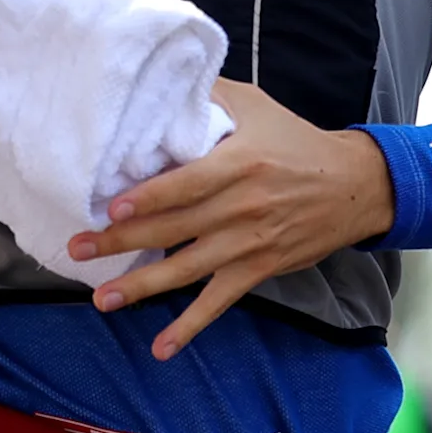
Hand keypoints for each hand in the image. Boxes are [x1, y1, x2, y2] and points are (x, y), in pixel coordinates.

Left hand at [67, 80, 396, 359]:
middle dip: (122, 240)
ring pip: (187, 269)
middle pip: (174, 227)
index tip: (112, 206)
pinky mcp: (257, 270)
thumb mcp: (256, 106)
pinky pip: (218, 303)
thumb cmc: (296, 142)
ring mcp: (248, 244)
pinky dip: (190, 327)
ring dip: (142, 286)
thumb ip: (209, 96)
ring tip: (102, 299)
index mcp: (239, 164)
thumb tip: (159, 84)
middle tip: (78, 248)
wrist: (353, 187)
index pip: (188, 183)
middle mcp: (241, 207)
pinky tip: (161, 348)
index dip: (150, 197)